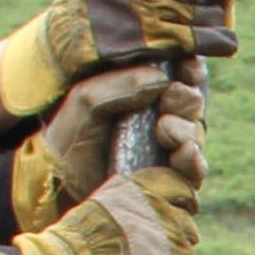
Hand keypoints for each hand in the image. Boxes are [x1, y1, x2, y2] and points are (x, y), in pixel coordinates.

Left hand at [9, 61, 202, 233]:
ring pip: (195, 134)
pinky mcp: (169, 181)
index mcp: (140, 94)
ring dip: (187, 128)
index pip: (177, 75)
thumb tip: (161, 78)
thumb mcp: (85, 100)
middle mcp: (157, 120)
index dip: (189, 69)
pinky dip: (195, 159)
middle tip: (169, 100)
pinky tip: (184, 152)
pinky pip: (195, 169)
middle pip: (192, 103)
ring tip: (164, 129)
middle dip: (186, 98)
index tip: (188, 65)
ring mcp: (165, 152)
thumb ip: (120, 83)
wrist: (58, 189)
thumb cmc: (66, 141)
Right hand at [17, 168, 199, 254]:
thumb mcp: (100, 203)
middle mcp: (168, 221)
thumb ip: (131, 198)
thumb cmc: (73, 244)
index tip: (184, 209)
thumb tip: (151, 201)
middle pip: (187, 231)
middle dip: (172, 243)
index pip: (183, 189)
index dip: (184, 202)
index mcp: (148, 195)